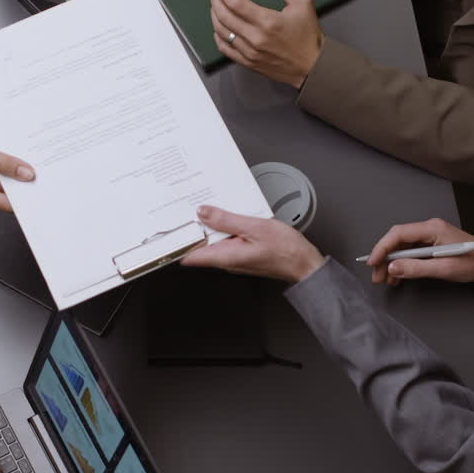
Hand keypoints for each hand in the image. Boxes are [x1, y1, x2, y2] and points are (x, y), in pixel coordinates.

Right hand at [0, 104, 34, 211]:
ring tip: (43, 161)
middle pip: (7, 186)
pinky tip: (27, 147)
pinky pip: (4, 155)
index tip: (41, 198)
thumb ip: (3, 163)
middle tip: (47, 178)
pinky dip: (14, 152)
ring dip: (20, 165)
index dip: (22, 202)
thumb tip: (26, 174)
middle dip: (24, 181)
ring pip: (8, 170)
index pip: (2, 202)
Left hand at [180, 204, 324, 282]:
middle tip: (189, 209)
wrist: (304, 263)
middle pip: (200, 246)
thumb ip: (226, 220)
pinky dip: (225, 229)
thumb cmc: (286, 251)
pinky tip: (230, 217)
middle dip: (193, 229)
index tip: (169, 231)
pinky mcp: (242, 254)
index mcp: (225, 256)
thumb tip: (203, 213)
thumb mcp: (254, 227)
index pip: (190, 256)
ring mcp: (234, 258)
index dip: (177, 244)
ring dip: (210, 227)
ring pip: (214, 242)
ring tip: (209, 209)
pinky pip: (227, 241)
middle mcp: (227, 260)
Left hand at [211, 0, 323, 87]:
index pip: (235, 3)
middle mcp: (255, 38)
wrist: (312, 65)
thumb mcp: (302, 2)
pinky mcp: (248, 62)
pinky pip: (225, 49)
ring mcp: (250, 52)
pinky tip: (219, 27)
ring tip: (215, 6)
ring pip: (222, 32)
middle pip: (224, 16)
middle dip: (215, 0)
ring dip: (214, 16)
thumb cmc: (308, 35)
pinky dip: (218, 36)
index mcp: (268, 21)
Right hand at [366, 219, 473, 286]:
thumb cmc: (472, 263)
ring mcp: (429, 235)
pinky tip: (397, 276)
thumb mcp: (443, 269)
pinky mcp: (430, 243)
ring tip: (385, 279)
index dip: (382, 248)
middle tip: (377, 276)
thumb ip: (416, 268)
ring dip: (392, 263)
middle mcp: (428, 228)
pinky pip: (410, 251)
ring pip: (402, 247)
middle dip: (384, 258)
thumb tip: (393, 268)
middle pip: (397, 240)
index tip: (373, 262)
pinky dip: (402, 263)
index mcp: (432, 228)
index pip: (398, 234)